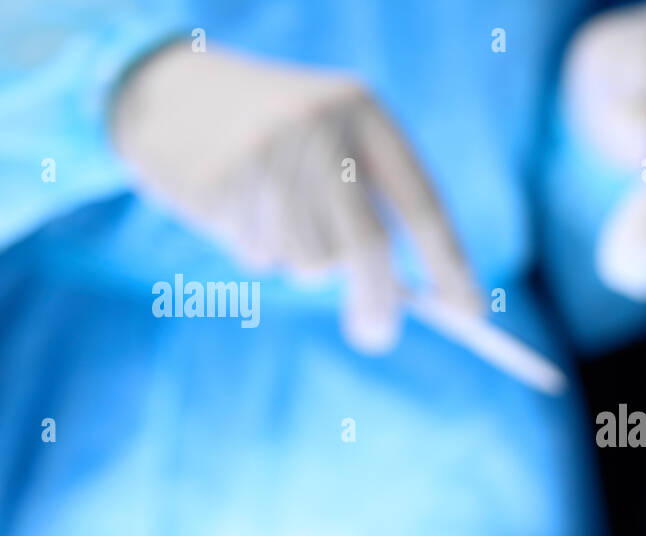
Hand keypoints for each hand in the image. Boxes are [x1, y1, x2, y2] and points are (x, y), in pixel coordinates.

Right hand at [111, 42, 482, 352]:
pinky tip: (238, 206)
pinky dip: (257, 249)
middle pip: (366, 246)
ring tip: (275, 212)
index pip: (421, 202)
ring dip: (300, 260)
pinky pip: (260, 257)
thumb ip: (374, 207)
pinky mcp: (218, 183)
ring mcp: (263, 154)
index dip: (449, 264)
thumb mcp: (336, 144)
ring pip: (310, 262)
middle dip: (375, 300)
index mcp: (363, 110)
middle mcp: (317, 127)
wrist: (171, 88)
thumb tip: (409, 300)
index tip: (472, 312)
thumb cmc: (279, 135)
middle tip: (376, 335)